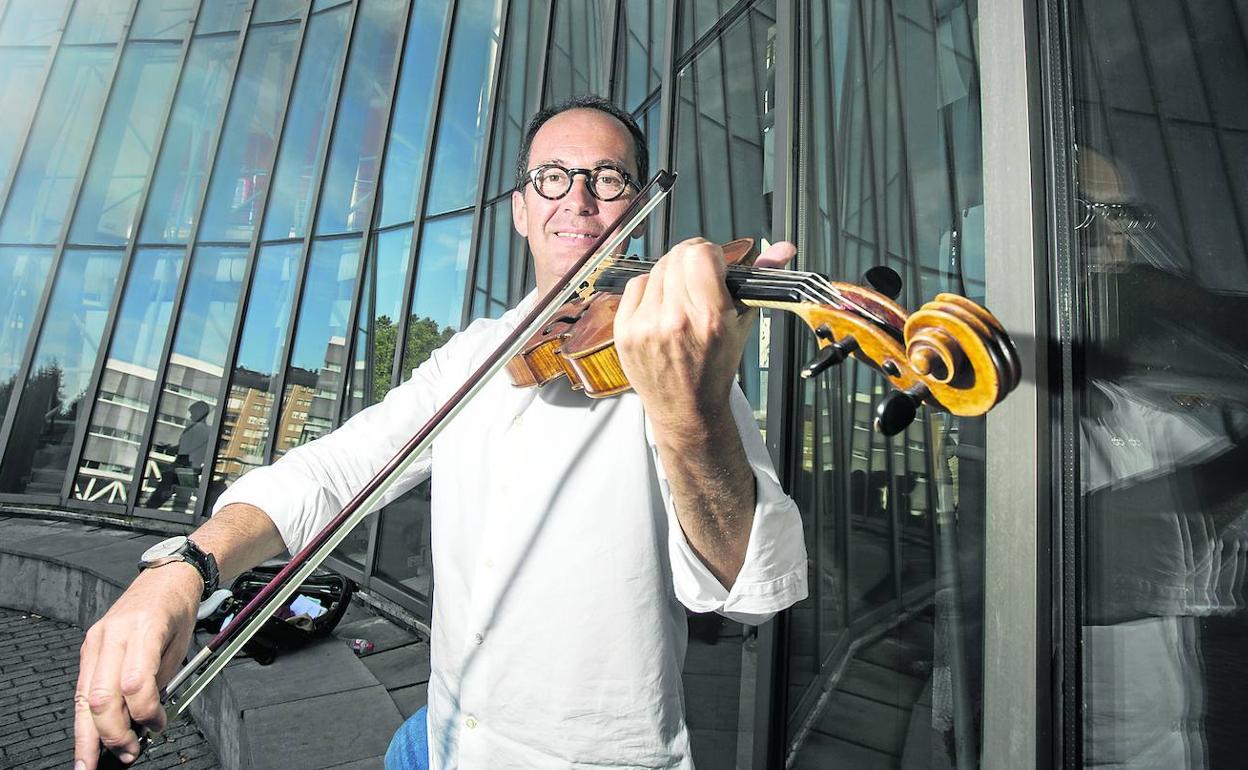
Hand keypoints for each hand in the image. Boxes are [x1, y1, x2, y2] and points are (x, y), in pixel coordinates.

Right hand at [74, 565, 200, 767]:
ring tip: (93, 760)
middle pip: (103, 696)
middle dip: (113, 733)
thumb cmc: (177, 607)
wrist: (165, 578)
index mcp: (145, 629)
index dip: (147, 713)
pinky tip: (87, 738)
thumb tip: (147, 718)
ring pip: (85, 697)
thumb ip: (163, 681)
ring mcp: (96, 640)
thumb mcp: (182, 643)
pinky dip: (85, 717)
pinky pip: (83, 688)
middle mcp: (114, 634)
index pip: (137, 682)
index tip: (158, 726)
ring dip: (89, 735)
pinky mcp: (88, 646)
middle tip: (129, 753)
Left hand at [613, 237, 795, 428]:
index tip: (714, 265)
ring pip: (656, 269)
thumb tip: (783, 248)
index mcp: (709, 318)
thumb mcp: (742, 325)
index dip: (710, 253)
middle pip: (677, 256)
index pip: (700, 254)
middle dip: (691, 261)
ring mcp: (645, 325)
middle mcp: (675, 320)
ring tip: (681, 299)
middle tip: (698, 278)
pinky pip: (634, 286)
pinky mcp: (624, 330)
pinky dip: (649, 291)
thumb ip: (759, 281)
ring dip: (671, 276)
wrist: (686, 410)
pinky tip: (661, 308)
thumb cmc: (715, 370)